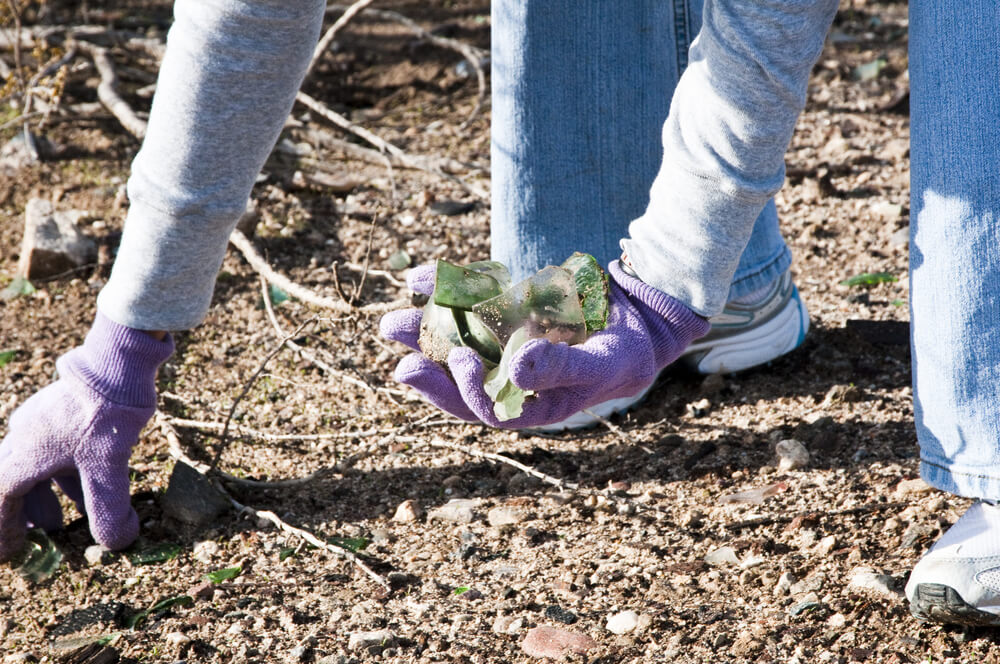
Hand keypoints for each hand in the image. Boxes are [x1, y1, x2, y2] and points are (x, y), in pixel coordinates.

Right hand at [0, 312, 172, 561]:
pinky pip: (54, 453)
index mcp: (25, 455)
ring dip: (44, 498)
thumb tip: (116, 543)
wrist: (118, 362)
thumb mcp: (108, 467)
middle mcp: (25, 438)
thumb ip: (108, 508)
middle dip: (21, 515)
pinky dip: (64, 476)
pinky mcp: (64, 412)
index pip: (2, 499)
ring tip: (58, 522)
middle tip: (32, 539)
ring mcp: (42, 423)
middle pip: (13, 483)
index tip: (9, 554)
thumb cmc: (106, 414)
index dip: (4, 530)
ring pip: (35, 468)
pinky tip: (88, 486)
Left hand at [379, 261, 708, 427]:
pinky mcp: (502, 315)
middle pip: (457, 377)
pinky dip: (446, 290)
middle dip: (424, 363)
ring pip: (455, 341)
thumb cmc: (620, 355)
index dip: (463, 390)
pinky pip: (468, 305)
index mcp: (527, 405)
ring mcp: (502, 347)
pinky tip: (419, 277)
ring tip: (391, 321)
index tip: (458, 361)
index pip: (483, 408)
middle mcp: (506, 379)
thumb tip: (514, 369)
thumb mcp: (597, 364)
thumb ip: (559, 367)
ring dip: (423, 329)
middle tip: (394, 337)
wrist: (634, 323)